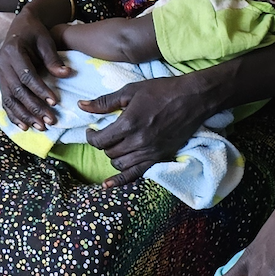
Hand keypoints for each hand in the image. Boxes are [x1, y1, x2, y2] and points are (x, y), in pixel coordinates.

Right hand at [0, 9, 70, 128]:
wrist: (20, 27)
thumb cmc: (35, 33)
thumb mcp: (46, 41)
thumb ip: (53, 58)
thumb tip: (66, 74)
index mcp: (12, 51)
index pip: (26, 76)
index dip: (40, 90)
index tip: (55, 102)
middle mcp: (1, 64)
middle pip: (17, 91)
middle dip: (34, 108)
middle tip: (50, 120)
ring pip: (9, 99)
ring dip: (24, 115)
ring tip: (40, 127)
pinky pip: (4, 101)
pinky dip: (13, 115)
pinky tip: (24, 126)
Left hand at [81, 69, 208, 175]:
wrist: (192, 99)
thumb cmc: (161, 91)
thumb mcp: (130, 91)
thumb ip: (104, 102)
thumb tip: (81, 106)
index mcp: (128, 124)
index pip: (100, 140)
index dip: (91, 137)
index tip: (92, 130)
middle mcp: (138, 142)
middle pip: (109, 153)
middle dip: (103, 145)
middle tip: (105, 135)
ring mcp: (150, 152)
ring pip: (120, 164)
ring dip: (113, 157)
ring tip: (114, 147)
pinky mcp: (160, 158)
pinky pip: (136, 174)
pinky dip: (120, 180)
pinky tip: (108, 184)